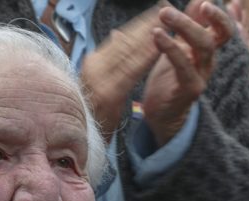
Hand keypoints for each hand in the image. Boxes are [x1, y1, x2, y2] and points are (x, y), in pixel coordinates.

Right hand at [80, 4, 162, 140]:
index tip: (157, 12)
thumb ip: (110, 58)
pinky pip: (131, 71)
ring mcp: (100, 79)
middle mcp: (94, 66)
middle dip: (148, 23)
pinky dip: (146, 56)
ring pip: (130, 52)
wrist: (80, 140)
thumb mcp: (99, 82)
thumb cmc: (92, 112)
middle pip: (126, 40)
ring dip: (150, 35)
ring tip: (168, 22)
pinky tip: (160, 46)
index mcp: (94, 62)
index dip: (140, 23)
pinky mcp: (108, 93)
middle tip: (167, 9)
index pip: (121, 38)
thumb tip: (118, 35)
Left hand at [144, 0, 234, 144]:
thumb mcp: (178, 47)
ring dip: (184, 26)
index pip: (223, 29)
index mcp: (206, 51)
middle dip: (205, 16)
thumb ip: (188, 25)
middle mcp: (208, 62)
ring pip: (204, 46)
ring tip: (164, 13)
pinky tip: (157, 34)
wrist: (162, 114)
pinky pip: (184, 65)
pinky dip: (171, 47)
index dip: (219, 15)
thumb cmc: (169, 78)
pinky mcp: (190, 89)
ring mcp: (201, 76)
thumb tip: (198, 0)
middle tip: (176, 5)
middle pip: (217, 35)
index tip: (203, 0)